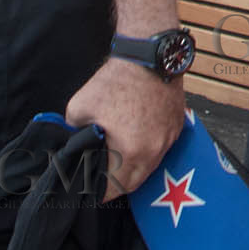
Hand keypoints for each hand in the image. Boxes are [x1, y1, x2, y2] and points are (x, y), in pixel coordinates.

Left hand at [66, 58, 185, 200]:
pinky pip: (162, 149)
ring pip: (151, 166)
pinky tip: (137, 144)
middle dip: (118, 185)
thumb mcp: (79, 108)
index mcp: (129, 151)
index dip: (100, 193)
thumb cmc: (113, 81)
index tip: (91, 192)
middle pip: (135, 182)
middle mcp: (153, 151)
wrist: (148, 56)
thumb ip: (74, 132)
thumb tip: (71, 143)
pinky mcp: (177, 126)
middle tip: (104, 182)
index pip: (115, 187)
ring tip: (119, 165)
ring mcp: (168, 139)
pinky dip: (149, 152)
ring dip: (135, 169)